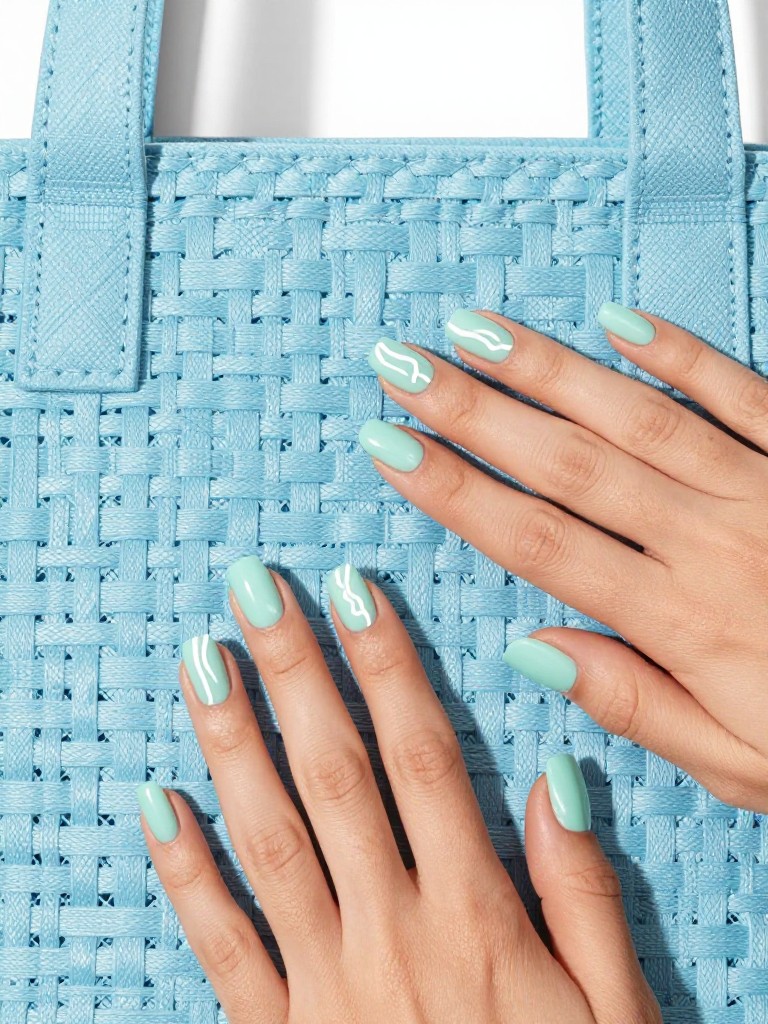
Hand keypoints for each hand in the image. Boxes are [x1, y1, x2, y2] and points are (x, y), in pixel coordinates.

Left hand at [137, 560, 659, 1023]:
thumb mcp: (613, 1013)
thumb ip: (583, 894)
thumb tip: (554, 777)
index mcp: (476, 919)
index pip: (422, 759)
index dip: (387, 666)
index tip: (354, 590)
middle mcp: (390, 933)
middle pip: (334, 775)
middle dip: (294, 671)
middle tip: (255, 589)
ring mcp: (322, 985)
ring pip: (267, 839)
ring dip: (231, 742)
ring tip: (202, 659)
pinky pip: (219, 945)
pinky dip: (182, 870)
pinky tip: (154, 801)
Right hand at [362, 304, 767, 811]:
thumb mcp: (740, 765)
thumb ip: (635, 705)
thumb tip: (534, 648)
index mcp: (683, 619)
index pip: (537, 541)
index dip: (454, 491)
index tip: (390, 448)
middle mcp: (711, 539)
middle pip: (566, 461)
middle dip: (473, 409)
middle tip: (403, 365)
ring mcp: (761, 487)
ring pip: (635, 414)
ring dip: (548, 369)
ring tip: (475, 330)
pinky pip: (740, 392)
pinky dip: (681, 353)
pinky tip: (619, 319)